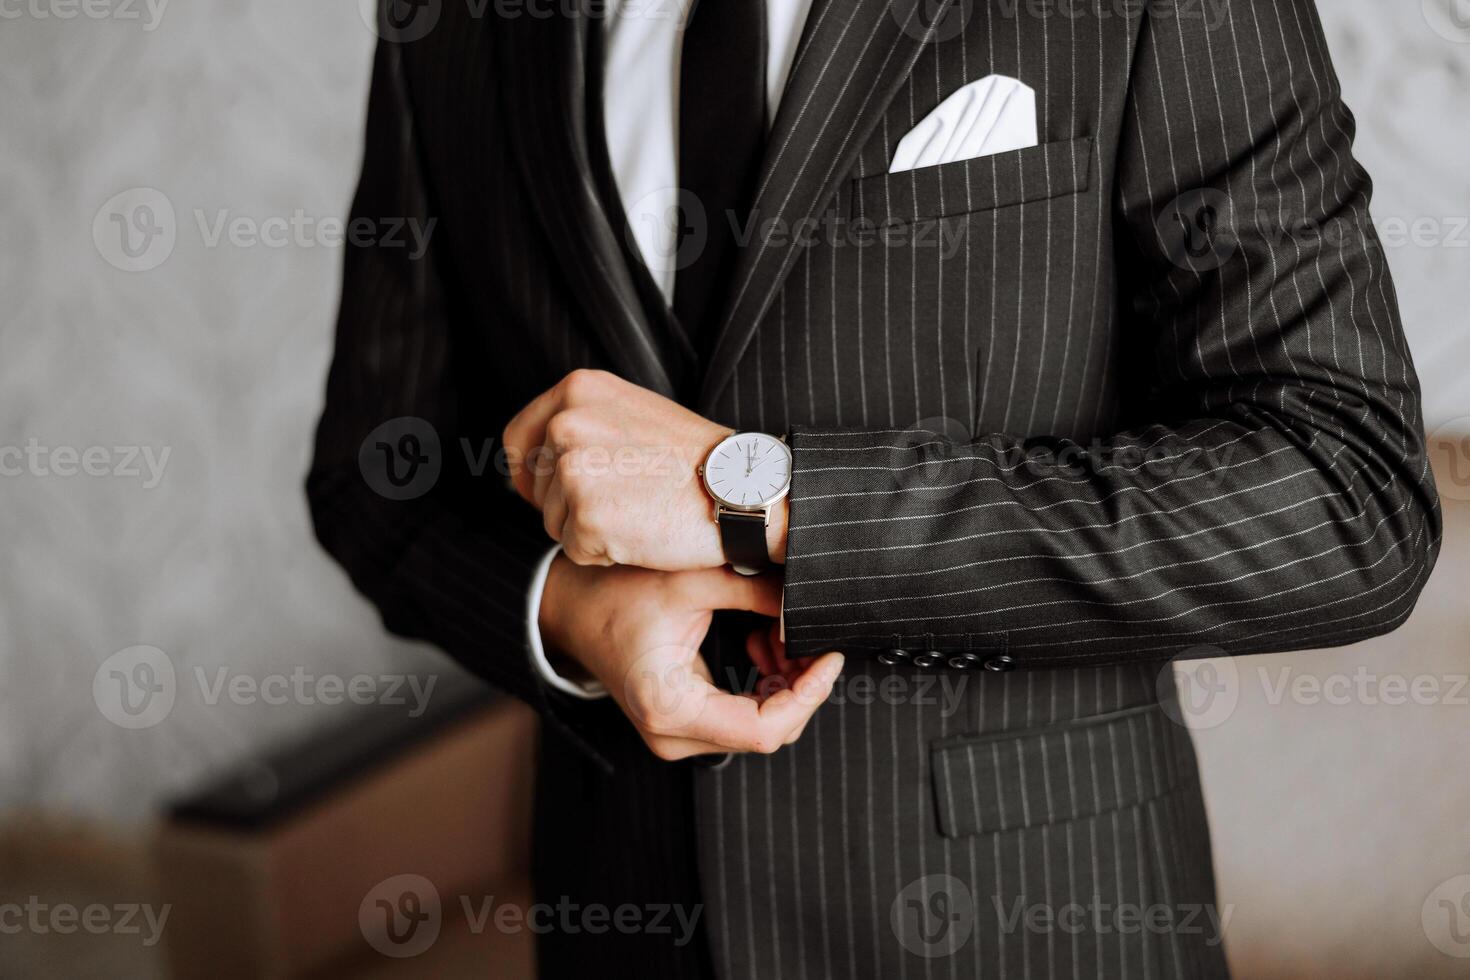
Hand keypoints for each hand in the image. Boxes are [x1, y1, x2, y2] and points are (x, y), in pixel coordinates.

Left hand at [503, 369, 786, 569]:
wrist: (742, 489)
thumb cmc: (695, 460)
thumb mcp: (632, 414)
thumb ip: (583, 425)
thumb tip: (530, 458)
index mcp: (577, 390)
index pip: (518, 440)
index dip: (534, 473)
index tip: (562, 489)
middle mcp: (566, 423)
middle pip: (535, 487)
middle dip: (570, 505)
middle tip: (629, 499)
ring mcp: (573, 469)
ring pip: (553, 522)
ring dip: (589, 530)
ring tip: (640, 512)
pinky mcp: (585, 515)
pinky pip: (574, 550)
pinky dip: (604, 554)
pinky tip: (642, 533)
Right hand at [539, 557, 841, 759]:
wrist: (570, 607)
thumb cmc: (615, 594)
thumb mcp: (690, 582)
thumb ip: (754, 590)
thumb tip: (805, 599)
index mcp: (670, 708)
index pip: (764, 730)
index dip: (809, 695)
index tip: (828, 656)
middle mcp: (672, 735)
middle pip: (768, 731)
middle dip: (800, 684)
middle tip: (807, 635)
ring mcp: (677, 734)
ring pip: (760, 725)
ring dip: (784, 681)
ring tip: (777, 631)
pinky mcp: (684, 723)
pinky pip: (744, 716)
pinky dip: (765, 683)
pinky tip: (762, 644)